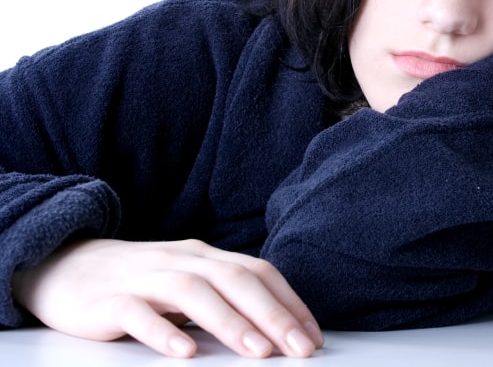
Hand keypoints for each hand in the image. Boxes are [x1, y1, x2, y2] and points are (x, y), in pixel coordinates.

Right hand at [11, 239, 323, 358]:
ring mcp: (144, 277)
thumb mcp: (186, 280)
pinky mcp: (108, 300)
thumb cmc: (137, 281)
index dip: (289, 303)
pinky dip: (163, 331)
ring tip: (258, 353)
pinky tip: (183, 352)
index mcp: (205, 256)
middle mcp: (181, 260)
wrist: (63, 265)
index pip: (258, 272)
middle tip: (300, 350)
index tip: (314, 337)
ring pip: (194, 292)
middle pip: (235, 280)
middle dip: (273, 315)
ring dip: (230, 322)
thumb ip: (223, 297)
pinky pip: (137, 313)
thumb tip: (273, 330)